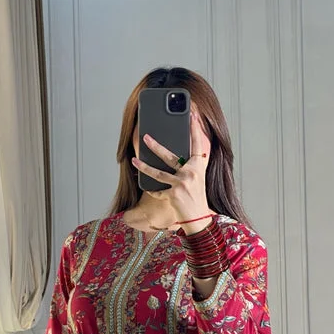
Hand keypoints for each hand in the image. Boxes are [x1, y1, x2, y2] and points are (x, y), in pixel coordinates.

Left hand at [132, 110, 211, 228]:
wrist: (199, 218)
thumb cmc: (197, 197)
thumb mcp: (198, 178)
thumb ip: (190, 165)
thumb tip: (178, 154)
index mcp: (199, 166)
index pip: (197, 144)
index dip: (195, 128)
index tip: (192, 114)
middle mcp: (191, 173)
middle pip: (170, 156)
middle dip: (155, 146)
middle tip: (145, 136)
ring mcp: (182, 184)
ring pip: (158, 173)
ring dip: (144, 166)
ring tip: (134, 159)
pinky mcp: (173, 194)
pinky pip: (158, 190)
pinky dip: (153, 190)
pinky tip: (147, 188)